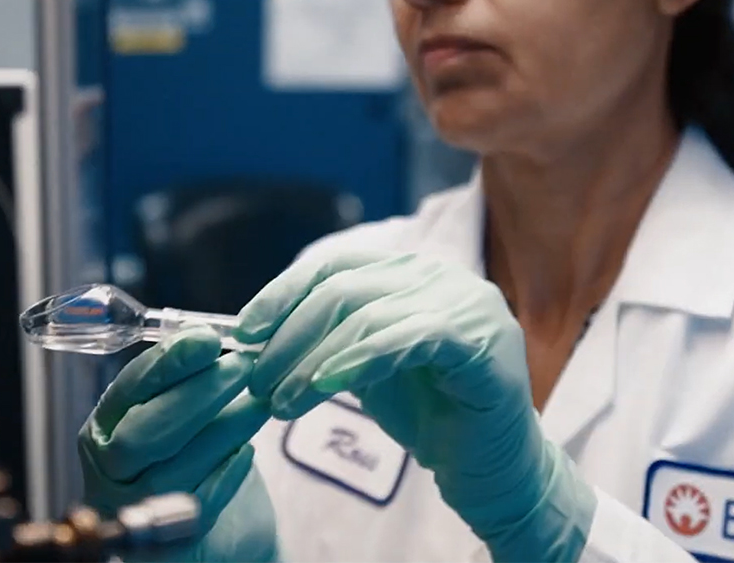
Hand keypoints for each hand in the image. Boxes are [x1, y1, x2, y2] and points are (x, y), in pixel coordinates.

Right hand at [78, 327, 278, 561]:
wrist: (224, 532)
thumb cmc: (201, 462)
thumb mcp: (188, 416)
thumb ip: (192, 380)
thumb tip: (215, 336)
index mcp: (107, 427)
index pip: (129, 389)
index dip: (166, 362)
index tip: (206, 339)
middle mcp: (111, 470)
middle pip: (141, 434)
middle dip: (195, 395)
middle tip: (242, 367)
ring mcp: (136, 509)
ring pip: (171, 470)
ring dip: (222, 429)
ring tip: (259, 403)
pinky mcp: (169, 546)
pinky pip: (198, 507)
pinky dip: (225, 475)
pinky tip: (248, 452)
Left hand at [236, 250, 596, 562]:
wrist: (490, 466)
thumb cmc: (428, 413)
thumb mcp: (364, 366)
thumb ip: (326, 340)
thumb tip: (255, 334)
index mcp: (411, 272)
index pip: (335, 266)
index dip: (283, 294)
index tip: (244, 331)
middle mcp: (440, 275)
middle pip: (344, 288)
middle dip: (290, 335)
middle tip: (258, 380)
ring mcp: (466, 302)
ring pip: (367, 314)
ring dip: (312, 359)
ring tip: (281, 400)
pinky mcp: (482, 339)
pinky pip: (408, 339)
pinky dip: (358, 360)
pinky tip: (323, 386)